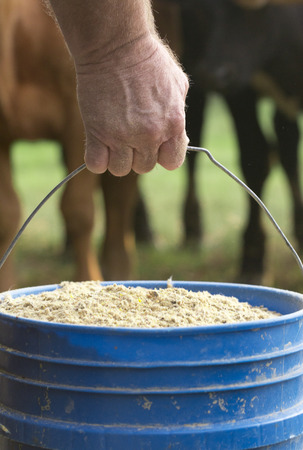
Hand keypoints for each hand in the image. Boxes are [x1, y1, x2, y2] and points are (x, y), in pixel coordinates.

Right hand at [75, 35, 188, 175]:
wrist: (115, 44)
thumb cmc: (148, 60)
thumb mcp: (177, 84)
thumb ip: (180, 115)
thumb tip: (180, 139)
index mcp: (173, 125)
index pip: (172, 163)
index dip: (162, 155)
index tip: (154, 143)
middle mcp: (149, 135)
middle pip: (144, 167)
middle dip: (138, 153)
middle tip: (130, 131)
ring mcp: (122, 136)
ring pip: (120, 169)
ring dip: (117, 157)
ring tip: (114, 136)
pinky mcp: (97, 133)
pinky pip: (96, 165)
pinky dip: (97, 159)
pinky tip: (99, 144)